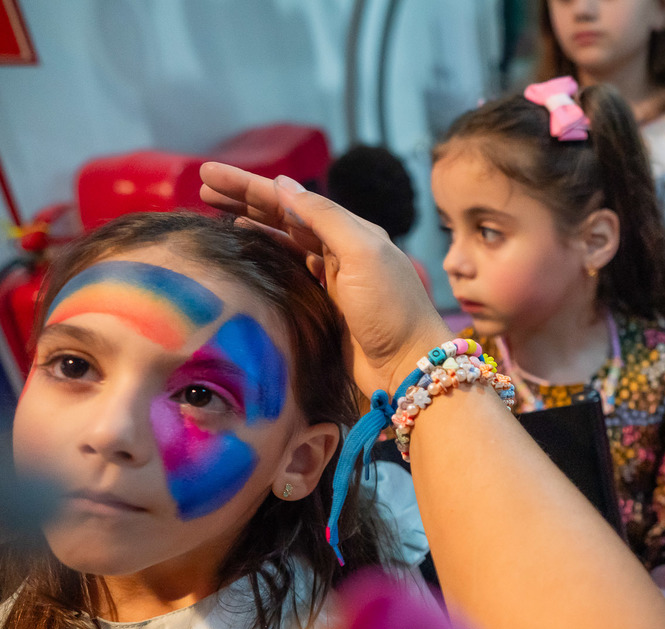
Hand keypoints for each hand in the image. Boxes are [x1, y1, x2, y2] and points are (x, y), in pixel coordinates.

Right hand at [198, 162, 450, 393]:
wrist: (409, 367)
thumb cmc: (391, 311)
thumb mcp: (363, 254)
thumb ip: (325, 218)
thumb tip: (285, 185)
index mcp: (353, 232)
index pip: (292, 200)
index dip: (250, 186)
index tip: (209, 173)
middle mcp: (342, 251)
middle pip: (284, 217)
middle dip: (244, 200)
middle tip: (203, 188)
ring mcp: (332, 280)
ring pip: (283, 242)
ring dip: (251, 225)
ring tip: (214, 213)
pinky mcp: (323, 308)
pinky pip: (286, 272)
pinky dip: (264, 256)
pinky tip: (245, 249)